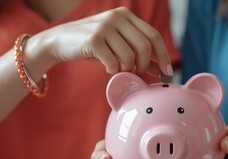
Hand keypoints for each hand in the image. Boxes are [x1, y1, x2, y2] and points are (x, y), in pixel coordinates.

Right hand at [25, 7, 172, 75]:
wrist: (60, 41)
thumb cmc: (94, 46)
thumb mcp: (118, 46)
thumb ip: (139, 54)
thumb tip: (161, 69)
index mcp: (126, 16)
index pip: (154, 35)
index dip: (163, 55)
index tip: (167, 72)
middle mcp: (117, 17)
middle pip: (144, 46)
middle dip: (144, 65)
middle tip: (138, 73)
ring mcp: (104, 26)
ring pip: (129, 56)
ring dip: (126, 68)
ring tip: (118, 68)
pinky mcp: (93, 39)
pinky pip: (113, 62)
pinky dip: (112, 70)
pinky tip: (107, 67)